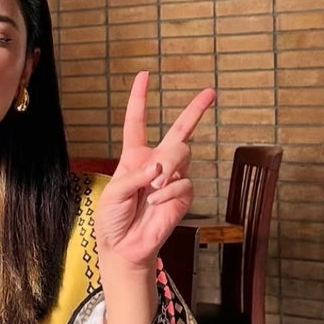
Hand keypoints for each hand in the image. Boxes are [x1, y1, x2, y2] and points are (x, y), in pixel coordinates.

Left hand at [95, 72, 215, 272]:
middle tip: (211, 92)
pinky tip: (157, 203)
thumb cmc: (112, 219)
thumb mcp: (113, 192)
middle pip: (180, 130)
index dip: (140, 98)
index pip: (137, 122)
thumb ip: (134, 175)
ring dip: (168, 169)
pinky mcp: (182, 196)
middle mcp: (156, 162)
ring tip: (152, 189)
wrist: (124, 248)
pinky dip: (169, 192)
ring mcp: (172, 178)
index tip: (144, 75)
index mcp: (134, 156)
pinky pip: (184, 182)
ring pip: (182, 154)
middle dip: (196, 110)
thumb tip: (160, 165)